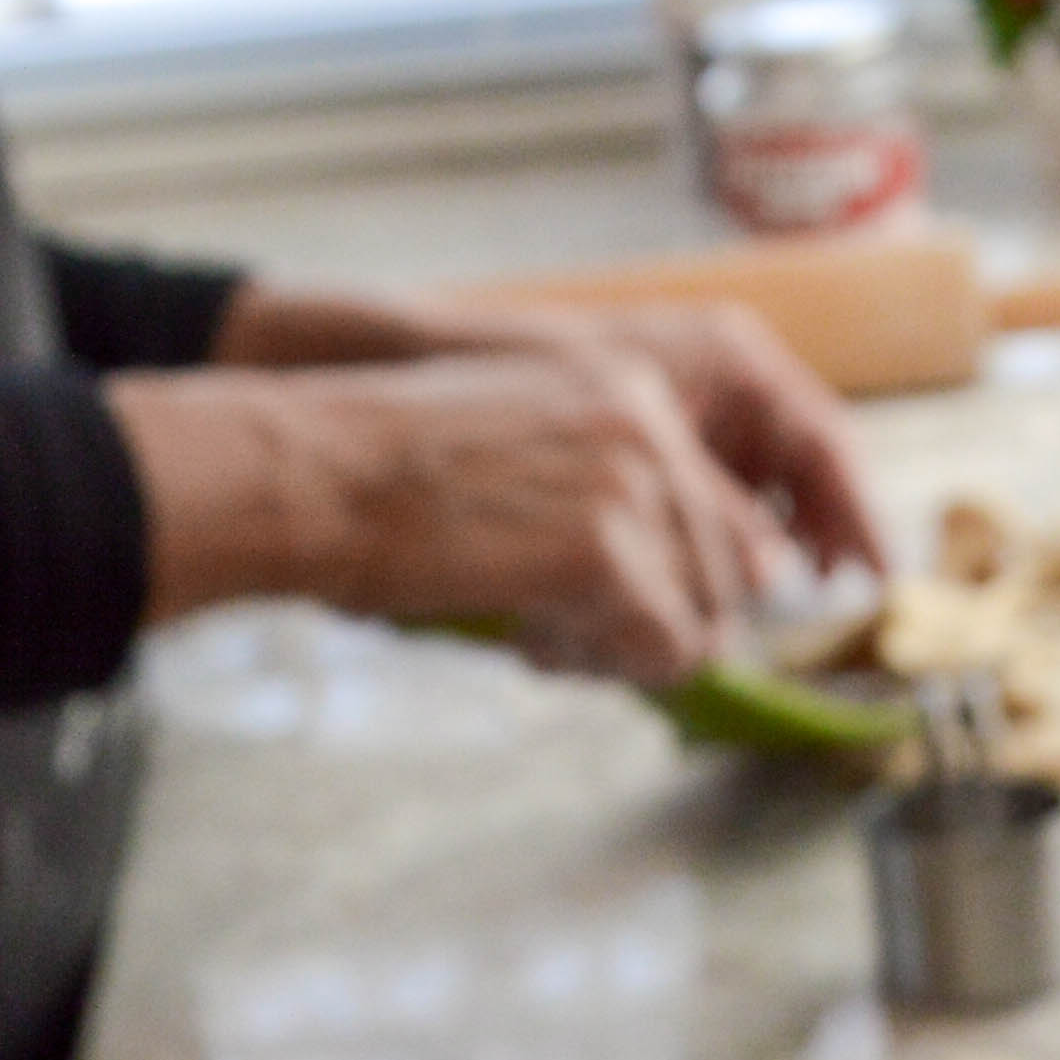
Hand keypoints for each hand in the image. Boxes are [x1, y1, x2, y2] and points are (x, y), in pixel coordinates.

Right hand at [112, 311, 881, 681]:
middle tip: (565, 631)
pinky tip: (527, 631)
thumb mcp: (532, 457)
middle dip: (661, 625)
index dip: (734, 587)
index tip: (740, 624)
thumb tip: (708, 597)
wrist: (319, 472)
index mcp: (638, 395)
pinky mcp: (609, 548)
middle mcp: (654, 427)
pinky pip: (658, 649)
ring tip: (533, 622)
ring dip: (624, 650)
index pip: (737, 514)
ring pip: (700, 622)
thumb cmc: (392, 476)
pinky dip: (599, 664)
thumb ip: (621, 503)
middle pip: (730, 576)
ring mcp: (637, 483)